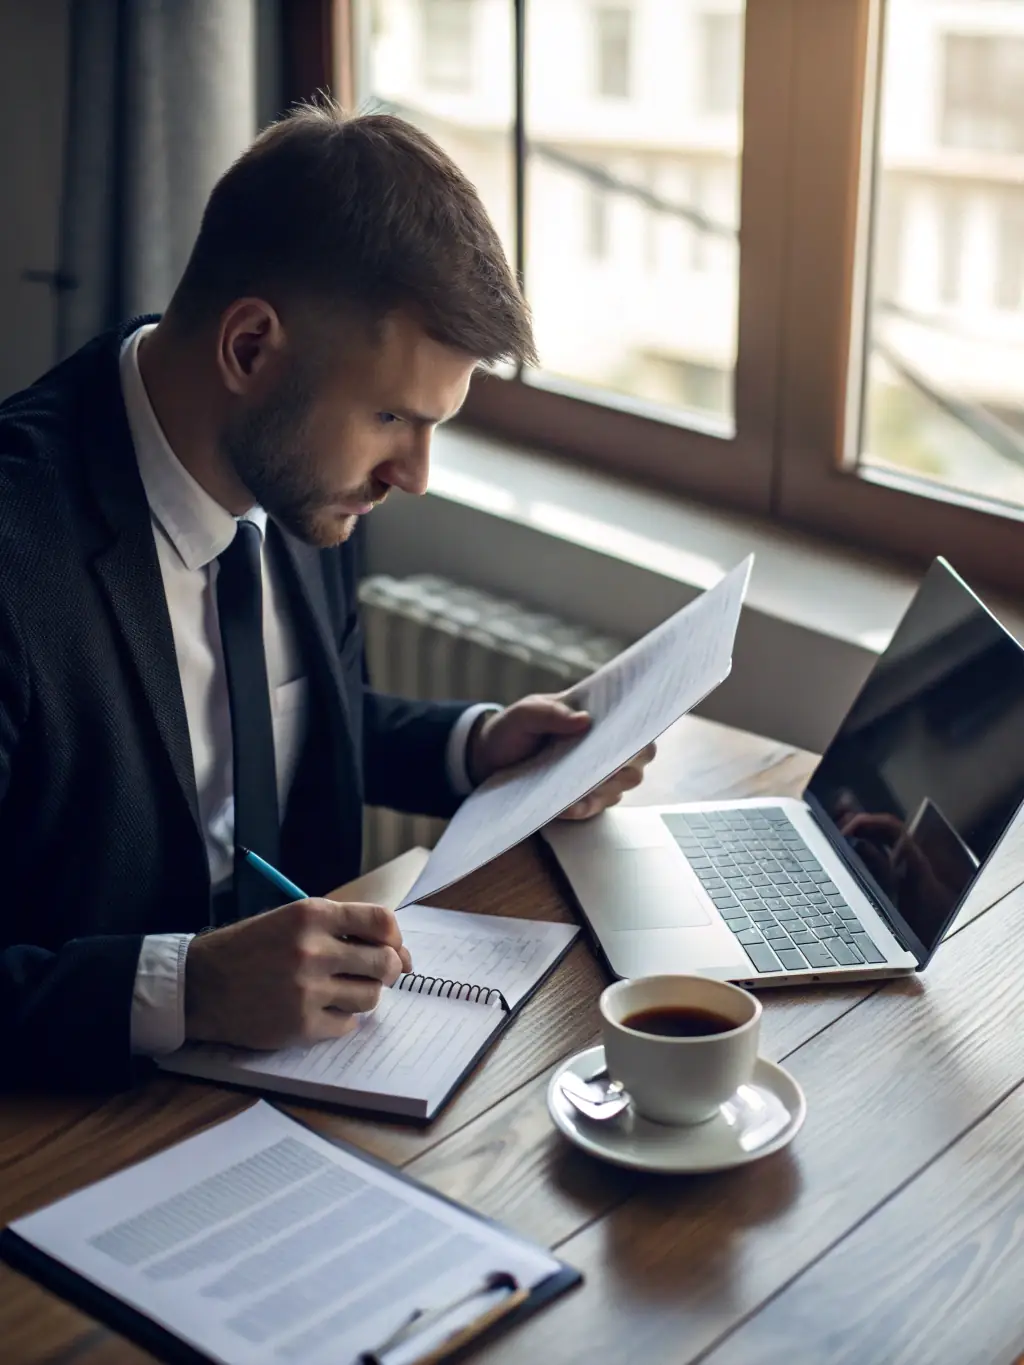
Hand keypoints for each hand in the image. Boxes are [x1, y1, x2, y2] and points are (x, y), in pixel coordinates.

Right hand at [184, 899, 412, 1049]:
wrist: (201, 985)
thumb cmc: (250, 948)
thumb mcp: (291, 920)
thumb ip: (340, 929)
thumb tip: (396, 951)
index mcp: (312, 915)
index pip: (382, 921)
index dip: (396, 938)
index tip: (394, 948)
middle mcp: (313, 950)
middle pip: (384, 963)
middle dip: (387, 970)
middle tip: (375, 974)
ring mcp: (307, 990)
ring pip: (370, 997)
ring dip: (362, 995)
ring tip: (339, 991)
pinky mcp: (301, 1025)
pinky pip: (347, 1025)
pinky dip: (340, 1019)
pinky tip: (319, 1010)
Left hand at [466, 693, 656, 819]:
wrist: (490, 761)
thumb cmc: (512, 730)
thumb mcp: (524, 714)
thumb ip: (549, 713)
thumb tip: (584, 721)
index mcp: (599, 717)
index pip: (637, 721)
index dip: (641, 729)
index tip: (628, 735)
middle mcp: (606, 747)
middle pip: (639, 759)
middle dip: (624, 764)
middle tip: (600, 766)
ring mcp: (598, 776)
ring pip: (621, 785)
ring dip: (602, 787)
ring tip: (575, 788)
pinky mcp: (584, 800)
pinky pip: (595, 807)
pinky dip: (582, 807)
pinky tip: (564, 807)